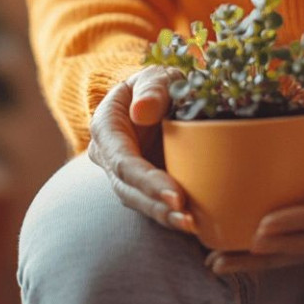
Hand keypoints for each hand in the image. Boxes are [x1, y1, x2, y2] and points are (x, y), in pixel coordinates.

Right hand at [87, 67, 197, 233]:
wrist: (159, 97)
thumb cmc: (158, 84)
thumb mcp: (156, 77)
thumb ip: (152, 89)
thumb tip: (141, 111)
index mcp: (106, 129)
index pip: (123, 162)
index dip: (147, 181)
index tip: (176, 195)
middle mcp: (109, 157)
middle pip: (128, 190)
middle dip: (157, 207)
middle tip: (187, 220)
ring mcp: (125, 175)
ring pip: (140, 202)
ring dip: (165, 217)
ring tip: (193, 227)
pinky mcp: (144, 186)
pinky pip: (155, 204)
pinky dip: (173, 215)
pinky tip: (196, 225)